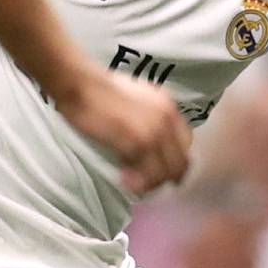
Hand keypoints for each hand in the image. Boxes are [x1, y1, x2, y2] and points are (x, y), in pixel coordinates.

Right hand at [58, 69, 191, 192]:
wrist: (81, 84)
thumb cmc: (99, 91)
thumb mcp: (136, 100)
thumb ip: (149, 118)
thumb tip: (147, 143)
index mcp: (168, 107)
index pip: (186, 144)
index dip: (173, 160)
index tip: (159, 168)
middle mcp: (167, 119)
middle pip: (180, 162)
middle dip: (164, 177)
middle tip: (146, 183)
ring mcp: (155, 131)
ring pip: (165, 172)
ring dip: (150, 183)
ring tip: (132, 183)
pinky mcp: (138, 142)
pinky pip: (148, 173)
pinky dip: (138, 183)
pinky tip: (125, 180)